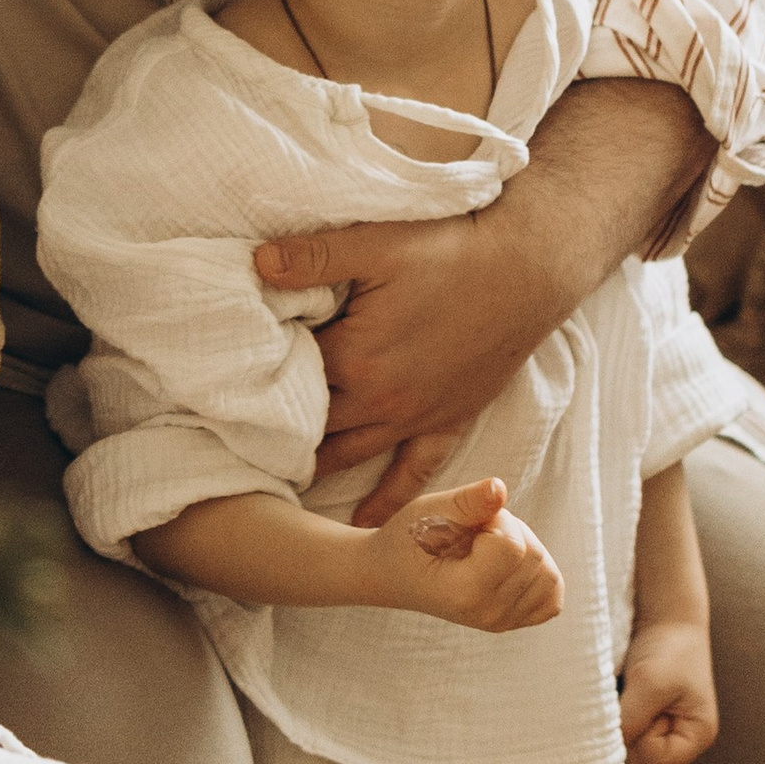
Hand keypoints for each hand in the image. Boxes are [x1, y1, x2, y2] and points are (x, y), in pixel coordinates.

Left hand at [254, 202, 564, 522]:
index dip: (262, 366)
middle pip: (314, 422)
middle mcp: (382, 400)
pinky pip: (415, 472)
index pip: (291, 372)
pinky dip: (389, 498)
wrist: (528, 270)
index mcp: (356, 358)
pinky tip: (365, 520)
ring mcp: (416, 417)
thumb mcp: (376, 244)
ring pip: (352, 453)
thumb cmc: (453, 251)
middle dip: (278, 427)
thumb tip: (254, 263)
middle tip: (236, 437)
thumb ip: (313, 256)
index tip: (235, 368)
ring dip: (315, 466)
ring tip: (275, 478)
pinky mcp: (449, 421)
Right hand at [363, 474, 562, 631]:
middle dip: (511, 530)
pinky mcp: (512, 622)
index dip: (497, 520)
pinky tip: (509, 565)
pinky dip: (539, 574)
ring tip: (487, 546)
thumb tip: (500, 488)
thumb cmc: (408, 538)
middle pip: (535, 557)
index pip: (513, 547)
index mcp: (464, 593)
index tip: (469, 523)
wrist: (390, 574)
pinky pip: (552, 595)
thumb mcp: (428, 511)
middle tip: (474, 532)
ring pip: (549, 574)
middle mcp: (487, 616)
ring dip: (525, 548)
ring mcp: (501, 623)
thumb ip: (467, 501)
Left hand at [620, 623, 717, 763]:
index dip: (638, 740)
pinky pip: (622, 731)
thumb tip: (604, 748)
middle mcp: (681, 740)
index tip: (643, 705)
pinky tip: (625, 691)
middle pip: (639, 761)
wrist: (666, 615)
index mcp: (697, 736)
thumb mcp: (649, 683)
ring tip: (631, 691)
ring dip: (620, 721)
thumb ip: (630, 720)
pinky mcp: (646, 717)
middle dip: (630, 731)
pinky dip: (616, 713)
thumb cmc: (669, 647)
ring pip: (627, 747)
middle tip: (636, 697)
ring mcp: (663, 730)